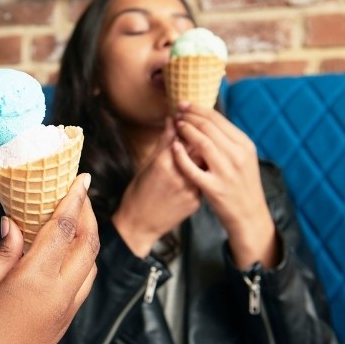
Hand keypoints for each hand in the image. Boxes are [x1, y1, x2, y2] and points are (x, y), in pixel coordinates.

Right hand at [0, 174, 98, 343]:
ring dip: (87, 239)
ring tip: (71, 218)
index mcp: (35, 283)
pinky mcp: (60, 329)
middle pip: (88, 245)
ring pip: (91, 267)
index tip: (81, 176)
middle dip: (88, 213)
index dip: (75, 198)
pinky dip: (81, 262)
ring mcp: (64, 316)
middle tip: (77, 191)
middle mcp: (59, 299)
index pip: (65, 228)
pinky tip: (60, 253)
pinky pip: (82, 287)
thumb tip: (17, 226)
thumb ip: (1, 254)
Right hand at [112, 118, 200, 257]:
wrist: (139, 225)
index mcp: (163, 163)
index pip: (185, 135)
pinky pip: (204, 181)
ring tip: (199, 151)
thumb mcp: (147, 164)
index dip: (189, 125)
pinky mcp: (197, 201)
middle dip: (200, 137)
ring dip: (205, 155)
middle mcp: (179, 175)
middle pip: (199, 148)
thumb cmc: (138, 192)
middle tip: (198, 131)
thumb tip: (172, 120)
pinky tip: (201, 170)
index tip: (188, 118)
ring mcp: (190, 190)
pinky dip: (204, 173)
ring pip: (205, 165)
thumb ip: (163, 142)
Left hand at [171, 102, 276, 268]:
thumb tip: (208, 120)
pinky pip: (192, 168)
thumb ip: (228, 140)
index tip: (185, 104)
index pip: (218, 119)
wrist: (249, 215)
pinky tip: (173, 147)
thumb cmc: (242, 184)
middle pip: (208, 127)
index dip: (198, 109)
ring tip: (176, 125)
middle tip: (177, 111)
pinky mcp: (214, 188)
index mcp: (245, 145)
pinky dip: (181, 155)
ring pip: (202, 142)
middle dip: (189, 116)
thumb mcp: (243, 158)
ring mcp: (226, 172)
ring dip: (185, 130)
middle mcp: (237, 156)